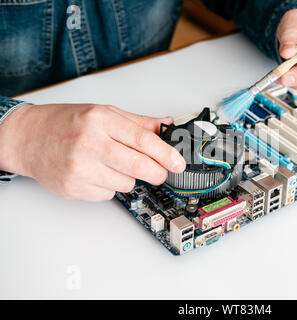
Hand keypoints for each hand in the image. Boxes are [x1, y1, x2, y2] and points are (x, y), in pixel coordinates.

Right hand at [0, 104, 185, 200]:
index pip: (143, 139)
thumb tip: (168, 125)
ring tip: (111, 163)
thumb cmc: (65, 123)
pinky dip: (109, 186)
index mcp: (100, 120)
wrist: (28, 138)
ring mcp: (80, 167)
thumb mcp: (103, 113)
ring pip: (126, 182)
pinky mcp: (74, 187)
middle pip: (139, 165)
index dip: (166, 154)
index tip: (178, 163)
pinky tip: (96, 173)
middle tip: (161, 172)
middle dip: (157, 172)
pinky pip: (109, 194)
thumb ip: (138, 122)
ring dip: (128, 176)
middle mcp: (90, 142)